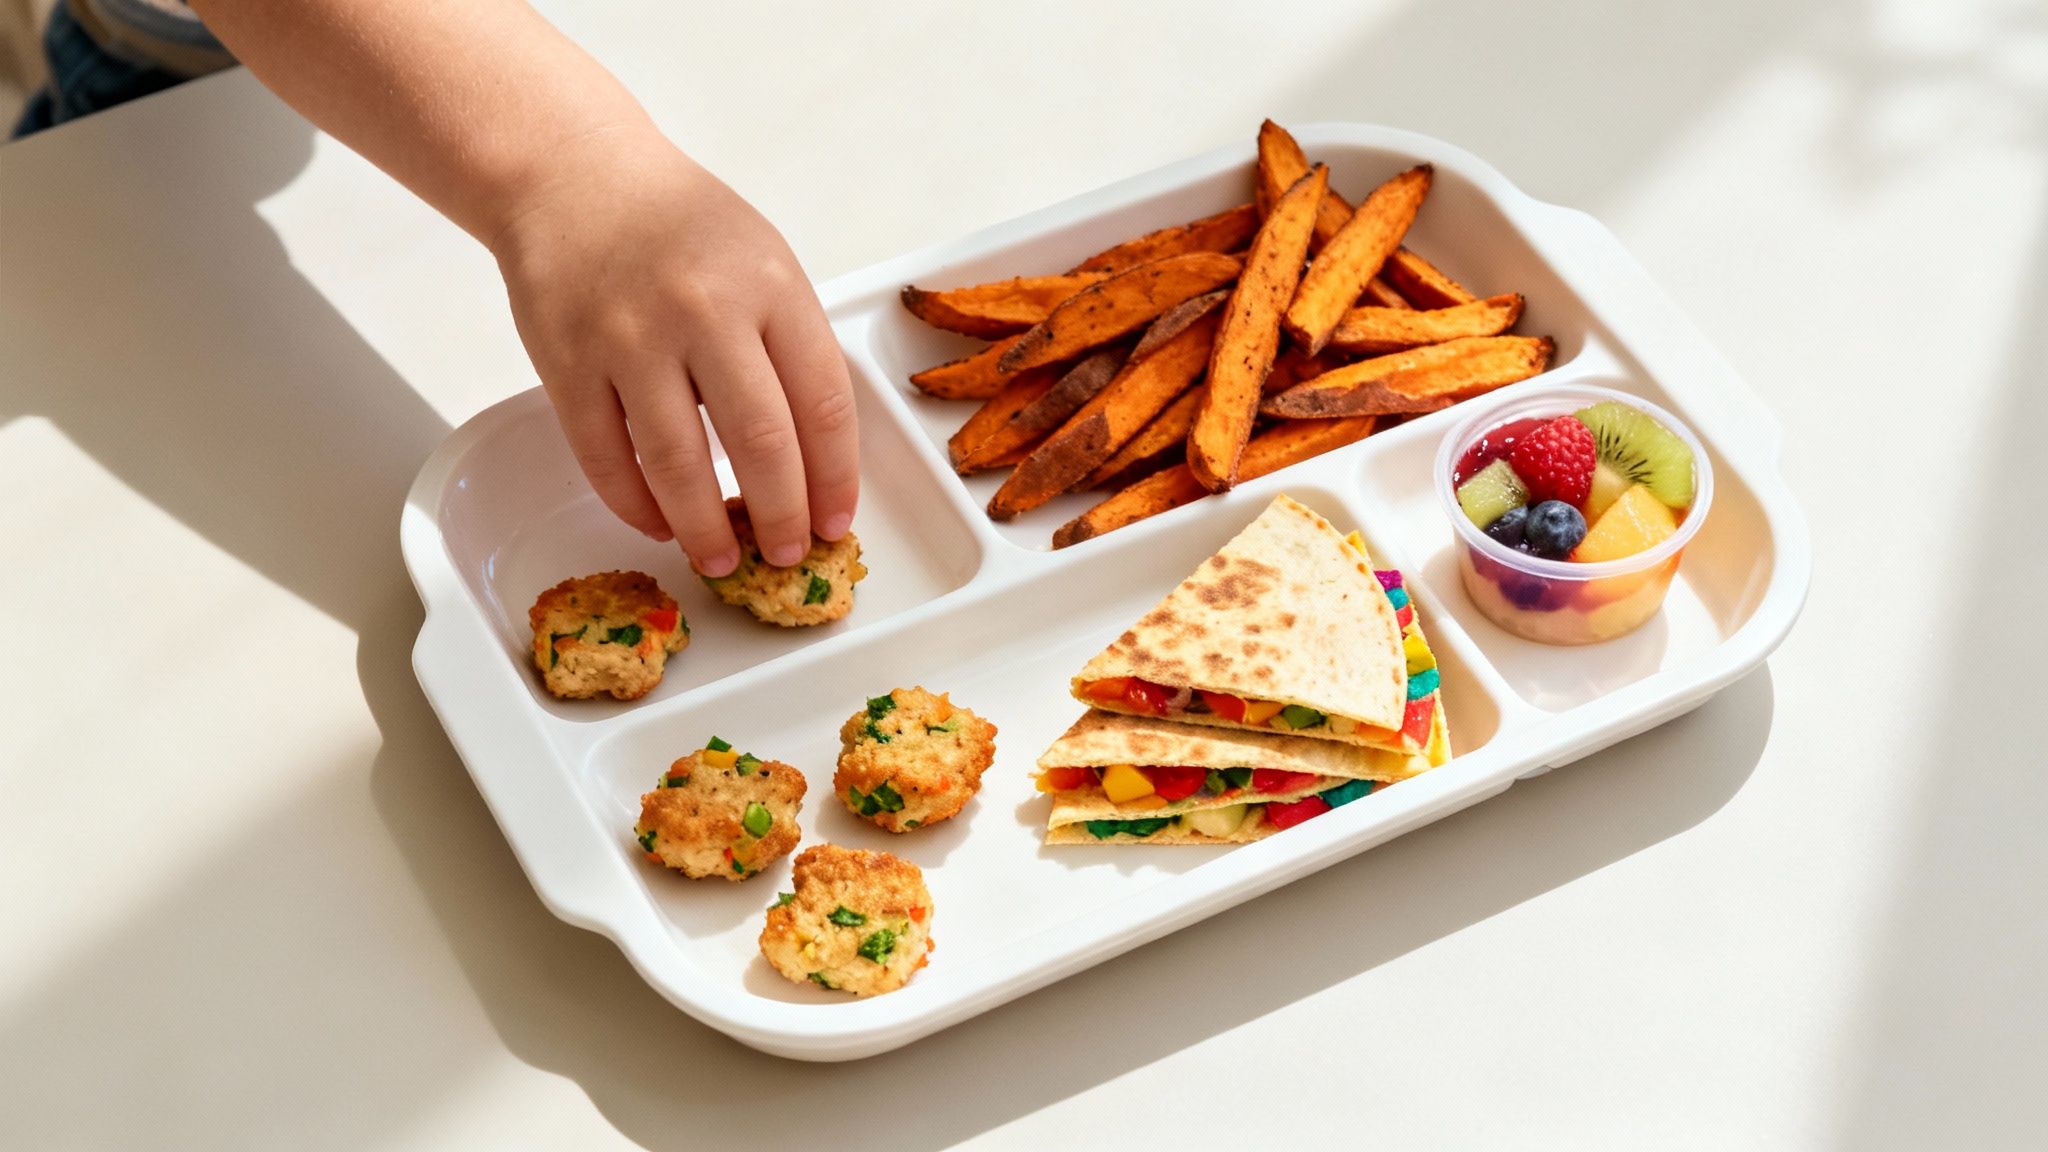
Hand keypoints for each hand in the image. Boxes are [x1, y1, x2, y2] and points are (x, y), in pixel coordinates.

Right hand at [489, 124, 857, 575]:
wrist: (574, 176)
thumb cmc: (680, 226)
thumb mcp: (763, 262)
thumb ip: (791, 346)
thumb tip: (815, 457)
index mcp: (770, 286)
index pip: (822, 403)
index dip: (835, 478)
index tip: (837, 521)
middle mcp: (704, 312)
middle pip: (761, 443)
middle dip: (781, 517)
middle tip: (788, 554)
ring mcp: (630, 339)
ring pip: (678, 464)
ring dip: (704, 528)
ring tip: (721, 560)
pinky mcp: (567, 363)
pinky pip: (605, 457)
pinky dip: (634, 504)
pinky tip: (657, 522)